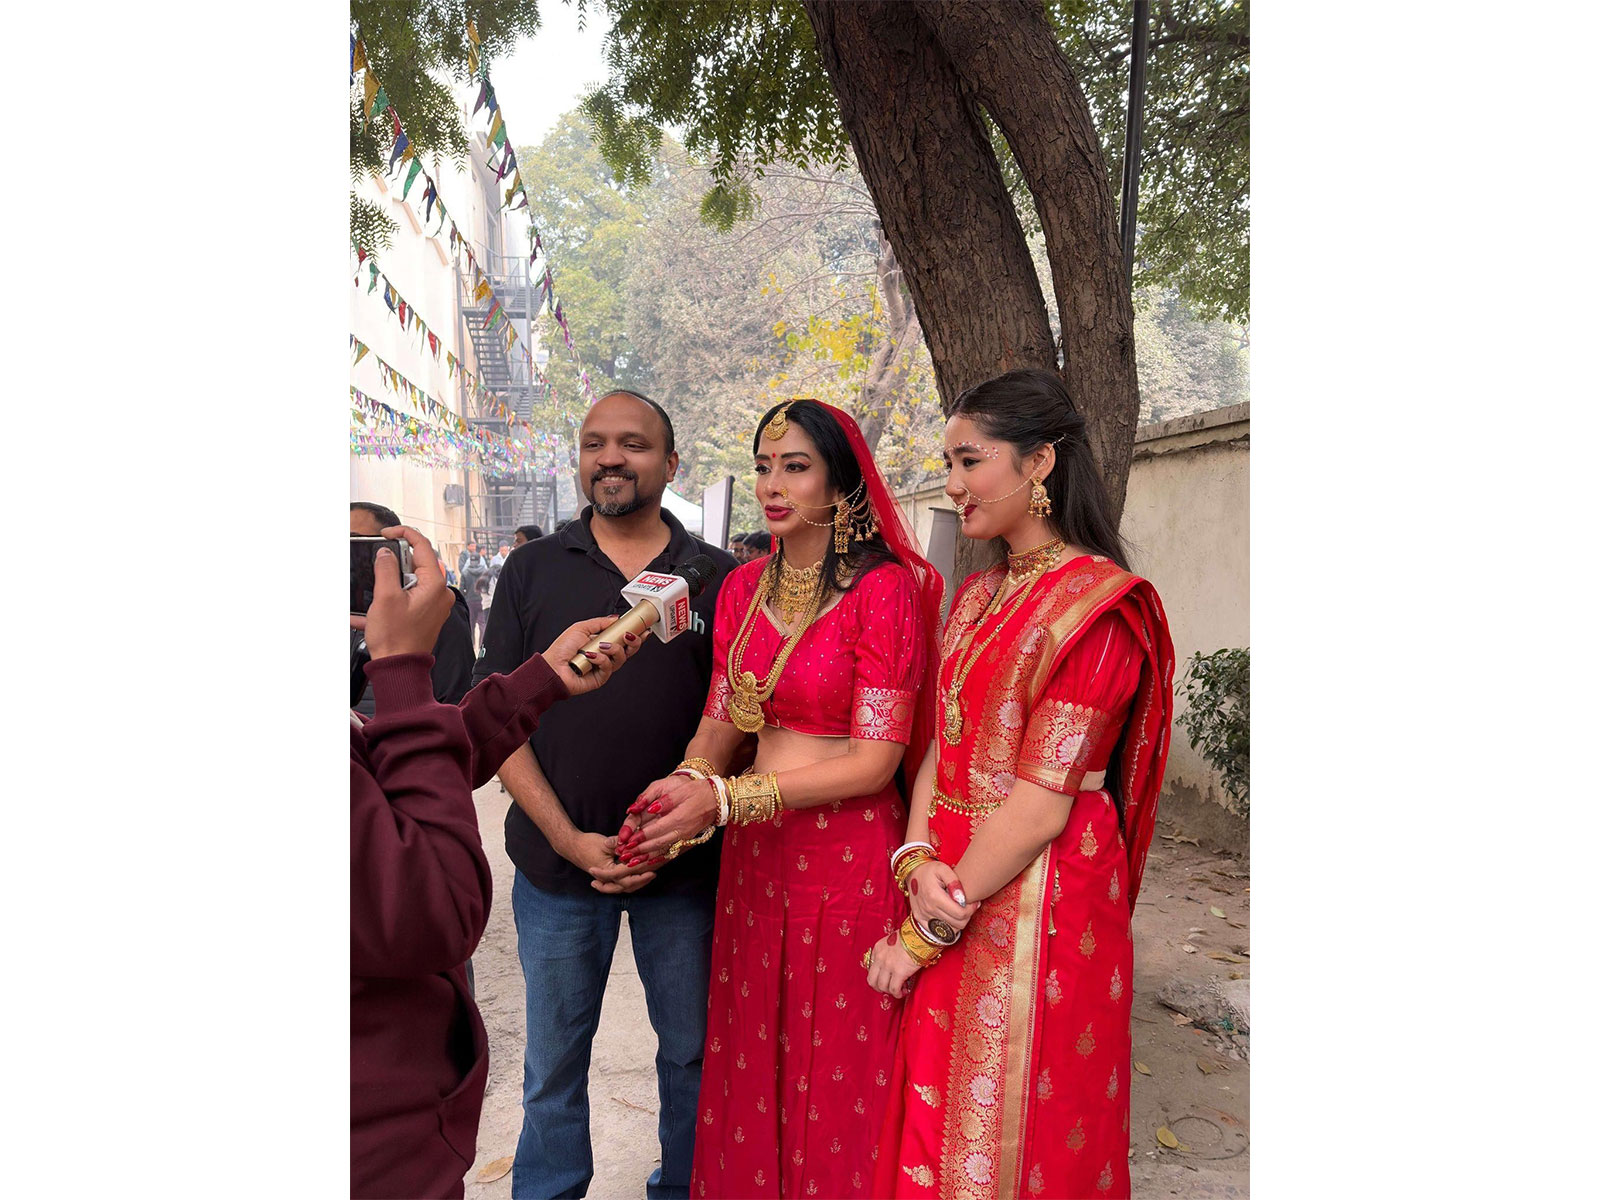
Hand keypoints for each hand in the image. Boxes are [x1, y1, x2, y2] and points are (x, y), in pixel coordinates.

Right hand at [353, 526, 452, 658]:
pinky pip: (408, 598)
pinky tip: (370, 610)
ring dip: (389, 582)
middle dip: (395, 562)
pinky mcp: (426, 615)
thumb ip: (386, 569)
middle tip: (378, 565)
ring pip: (410, 581)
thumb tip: (386, 552)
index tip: (388, 532)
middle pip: (417, 564)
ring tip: (374, 592)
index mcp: (435, 584)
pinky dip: (390, 599)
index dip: (405, 534)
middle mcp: (440, 593)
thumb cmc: (395, 638)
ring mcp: (434, 605)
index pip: (423, 546)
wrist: (399, 668)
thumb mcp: (385, 597)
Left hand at [542, 617, 645, 696]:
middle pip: (628, 650)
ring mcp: (603, 667)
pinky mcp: (600, 678)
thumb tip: (616, 619)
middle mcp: (604, 655)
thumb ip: (600, 623)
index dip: (635, 634)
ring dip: (615, 649)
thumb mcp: (582, 628)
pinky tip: (591, 656)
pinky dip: (601, 660)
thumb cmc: (561, 649)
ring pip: (621, 658)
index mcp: (602, 643)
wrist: (552, 667)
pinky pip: (609, 667)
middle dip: (633, 642)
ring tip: (602, 645)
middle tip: (630, 636)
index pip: (623, 639)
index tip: (643, 629)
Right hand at [561, 831, 658, 893]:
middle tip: (653, 873)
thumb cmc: (587, 844)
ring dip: (636, 883)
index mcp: (605, 871)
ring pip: (622, 887)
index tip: (650, 866)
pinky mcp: (605, 877)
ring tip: (648, 877)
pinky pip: (618, 884)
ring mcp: (604, 879)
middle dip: (641, 880)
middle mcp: (605, 878)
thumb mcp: (604, 842)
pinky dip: (628, 882)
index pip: (625, 874)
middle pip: (625, 885)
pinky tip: (637, 878)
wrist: (572, 846)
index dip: (639, 870)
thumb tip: (632, 843)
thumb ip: (618, 844)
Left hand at [623, 774, 718, 858]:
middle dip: (639, 851)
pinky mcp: (686, 840)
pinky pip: (670, 852)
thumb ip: (665, 801)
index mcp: (678, 818)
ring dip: (646, 858)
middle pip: (657, 844)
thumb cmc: (697, 792)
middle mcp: (681, 831)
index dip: (641, 837)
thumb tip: (651, 808)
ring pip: (663, 851)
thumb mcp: (681, 791)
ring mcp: (684, 837)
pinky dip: (658, 859)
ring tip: (631, 863)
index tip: (628, 842)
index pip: (656, 830)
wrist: (717, 800)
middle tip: (624, 856)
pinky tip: (649, 863)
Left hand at [865, 929, 921, 998]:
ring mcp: (888, 965)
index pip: (871, 968)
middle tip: (889, 989)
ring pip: (882, 986)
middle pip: (872, 980)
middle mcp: (880, 958)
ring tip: (899, 990)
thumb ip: (890, 951)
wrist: (920, 933)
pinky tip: (903, 992)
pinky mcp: (899, 972)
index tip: (887, 979)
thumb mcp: (894, 940)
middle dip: (879, 988)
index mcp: (878, 949)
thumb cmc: (911, 935)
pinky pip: (894, 989)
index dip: (878, 977)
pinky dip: (898, 993)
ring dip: (890, 991)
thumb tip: (896, 962)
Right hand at [906, 860, 980, 932]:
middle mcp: (928, 909)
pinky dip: (947, 926)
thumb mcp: (943, 869)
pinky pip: (939, 931)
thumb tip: (963, 899)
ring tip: (959, 910)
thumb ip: (955, 882)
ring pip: (950, 930)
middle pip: (957, 924)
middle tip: (969, 906)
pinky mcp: (920, 920)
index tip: (974, 902)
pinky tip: (950, 915)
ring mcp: (923, 916)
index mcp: (935, 896)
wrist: (912, 873)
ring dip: (958, 922)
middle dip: (967, 916)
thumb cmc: (930, 870)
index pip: (961, 913)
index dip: (971, 909)